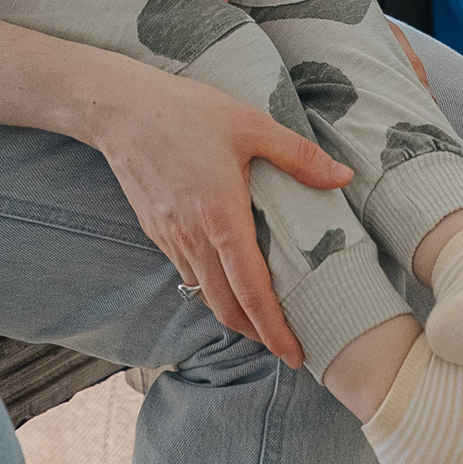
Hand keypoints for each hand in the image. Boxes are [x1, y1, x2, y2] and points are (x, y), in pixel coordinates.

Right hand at [88, 65, 355, 365]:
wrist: (120, 109)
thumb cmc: (186, 111)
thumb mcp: (250, 124)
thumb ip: (298, 156)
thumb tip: (343, 178)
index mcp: (221, 217)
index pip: (252, 291)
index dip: (274, 329)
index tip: (295, 354)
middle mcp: (193, 238)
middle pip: (227, 307)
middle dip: (258, 334)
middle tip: (286, 345)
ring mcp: (171, 238)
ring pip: (206, 294)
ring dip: (234, 314)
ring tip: (262, 317)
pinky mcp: (156, 231)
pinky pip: (188, 272)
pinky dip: (212, 288)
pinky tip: (227, 277)